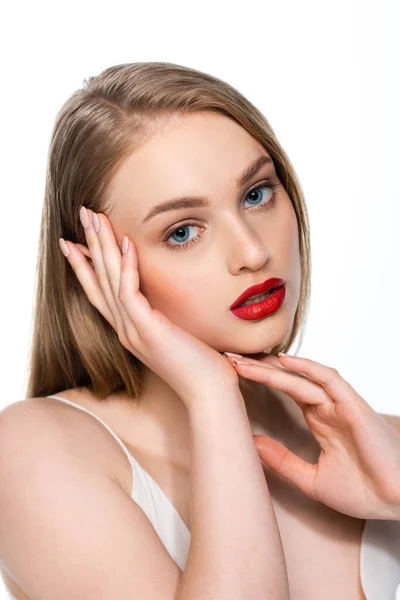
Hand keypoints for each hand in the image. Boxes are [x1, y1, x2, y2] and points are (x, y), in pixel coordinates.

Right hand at [60, 207, 239, 406]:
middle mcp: (124, 330)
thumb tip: (165, 304)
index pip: (100, 293)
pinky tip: (126, 242)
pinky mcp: (147, 331)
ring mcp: (133, 331)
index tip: (74, 243)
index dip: (85, 266)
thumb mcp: (175, 337)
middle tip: (81, 215)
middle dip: (88, 246)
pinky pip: (130, 292)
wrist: (210, 393)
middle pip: (99, 281)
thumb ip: (163, 319)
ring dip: (101, 246)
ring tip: (94, 217)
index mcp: (129, 331)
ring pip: (109, 281)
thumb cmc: (200, 366)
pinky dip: (126, 266)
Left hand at [224, 352, 399, 518]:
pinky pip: (330, 379)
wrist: (397, 504)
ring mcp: (341, 405)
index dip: (260, 380)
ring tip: (242, 362)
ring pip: (302, 378)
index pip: (285, 391)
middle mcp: (328, 408)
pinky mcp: (354, 406)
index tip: (233, 374)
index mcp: (321, 421)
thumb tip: (251, 443)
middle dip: (258, 368)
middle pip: (288, 379)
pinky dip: (307, 369)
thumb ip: (283, 461)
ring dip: (272, 368)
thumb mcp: (311, 479)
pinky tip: (284, 362)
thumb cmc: (364, 492)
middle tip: (228, 359)